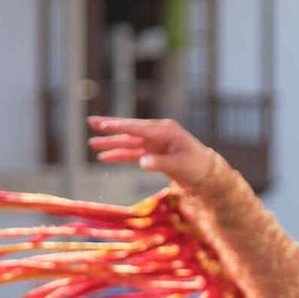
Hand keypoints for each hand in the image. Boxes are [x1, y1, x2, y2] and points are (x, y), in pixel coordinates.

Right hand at [89, 116, 220, 187]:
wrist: (207, 174)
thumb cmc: (197, 167)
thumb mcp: (180, 166)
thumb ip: (160, 163)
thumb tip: (142, 162)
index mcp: (166, 131)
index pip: (139, 128)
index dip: (120, 127)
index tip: (103, 125)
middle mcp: (158, 133)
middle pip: (130, 130)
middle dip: (110, 128)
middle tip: (91, 123)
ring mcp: (155, 142)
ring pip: (129, 142)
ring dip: (111, 143)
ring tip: (93, 144)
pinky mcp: (153, 152)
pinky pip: (132, 153)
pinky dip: (119, 155)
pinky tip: (105, 157)